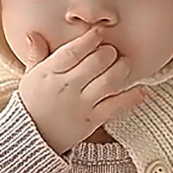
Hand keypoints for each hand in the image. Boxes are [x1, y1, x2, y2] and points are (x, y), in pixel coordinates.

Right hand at [18, 26, 146, 155]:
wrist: (31, 140)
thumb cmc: (32, 104)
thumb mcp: (29, 77)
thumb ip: (36, 54)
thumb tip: (34, 34)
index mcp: (49, 73)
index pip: (72, 51)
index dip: (90, 39)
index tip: (99, 32)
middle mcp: (66, 87)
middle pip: (95, 63)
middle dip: (108, 52)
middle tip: (111, 51)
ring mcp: (81, 104)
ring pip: (108, 81)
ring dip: (121, 69)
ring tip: (124, 64)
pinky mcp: (93, 120)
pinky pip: (116, 107)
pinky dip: (132, 98)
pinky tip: (142, 90)